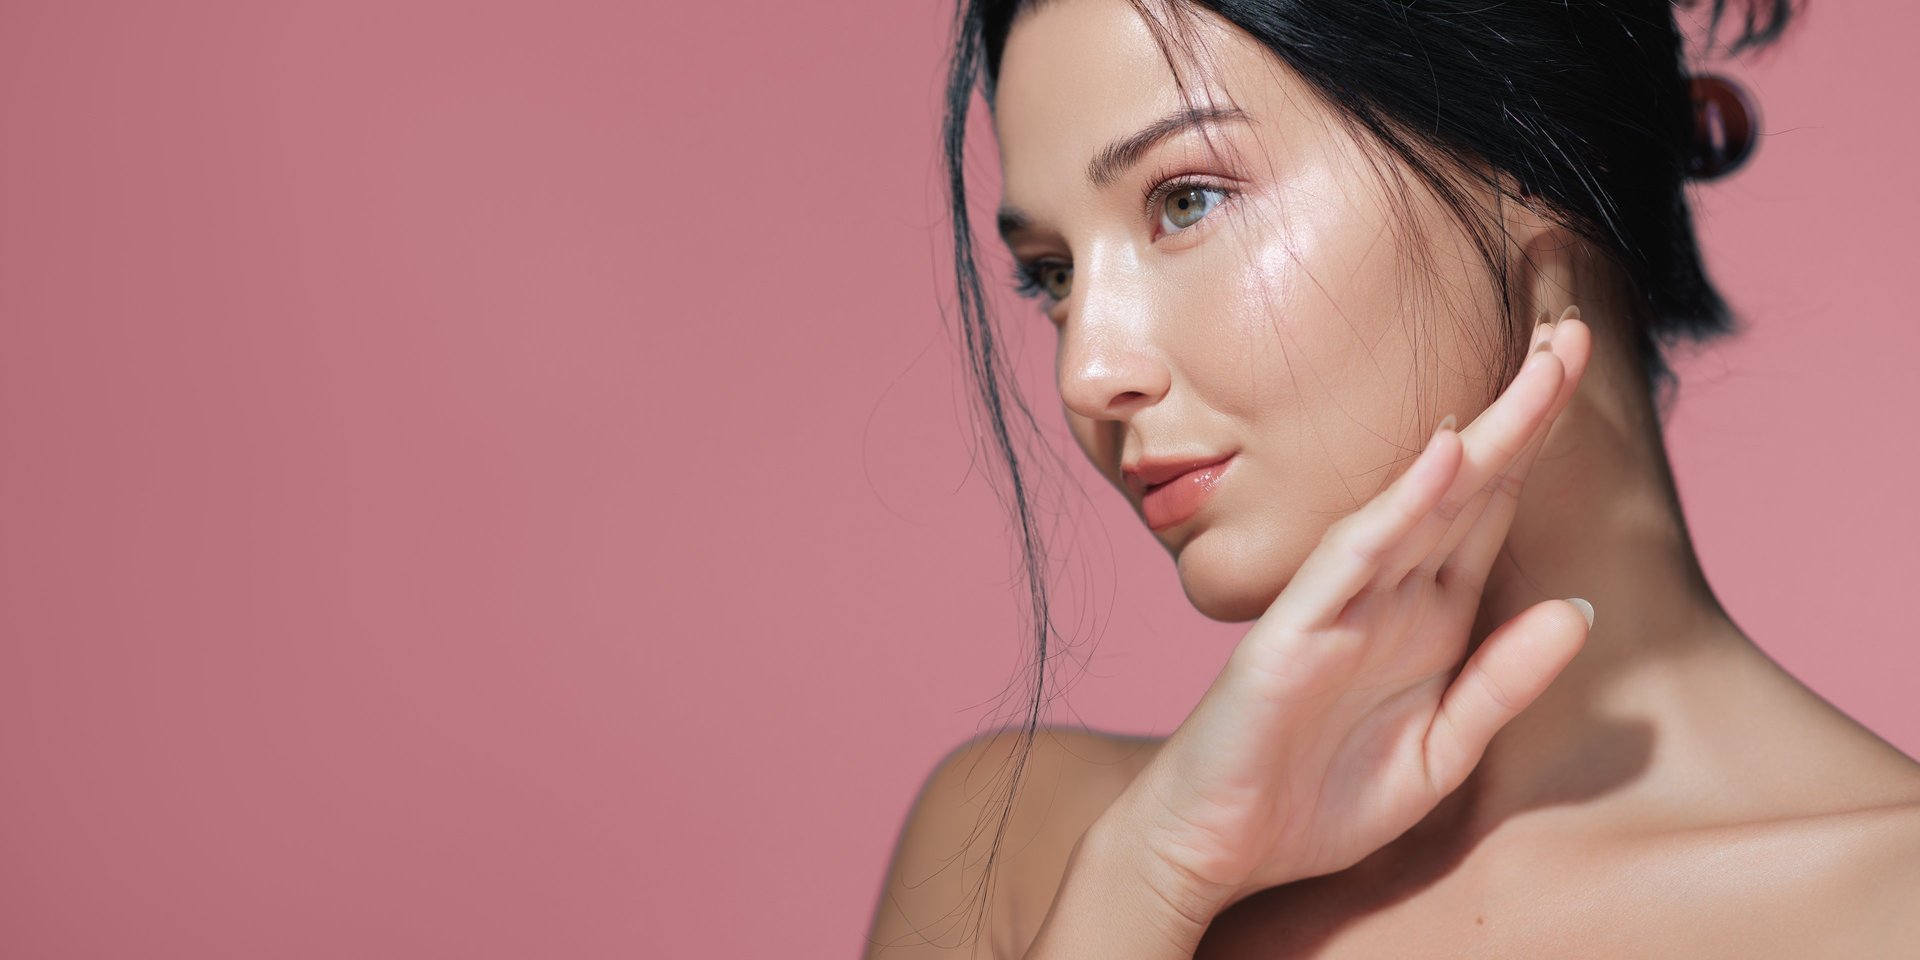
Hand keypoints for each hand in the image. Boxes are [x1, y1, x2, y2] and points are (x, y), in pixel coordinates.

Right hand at [1108, 310, 1594, 925]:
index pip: (1490, 512)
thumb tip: (1580, 610)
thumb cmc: (1311, 800)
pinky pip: (1353, 558)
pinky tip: (1444, 456)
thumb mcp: (1438, 754)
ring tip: (1540, 371)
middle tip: (1576, 333)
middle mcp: (1387, 595)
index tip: (1578, 370)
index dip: (1537, 443)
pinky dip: (1399, 506)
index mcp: (1427, 618)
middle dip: (1523, 410)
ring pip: (1421, 504)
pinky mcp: (1292, 633)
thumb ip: (1501, 684)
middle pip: (1468, 488)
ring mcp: (1338, 606)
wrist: (1211, 847)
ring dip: (1483, 436)